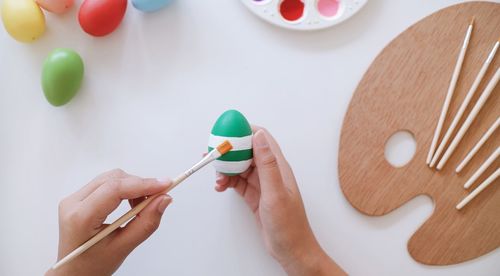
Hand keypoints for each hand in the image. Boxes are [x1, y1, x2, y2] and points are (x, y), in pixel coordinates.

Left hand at [46, 169, 172, 275]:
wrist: (73, 272)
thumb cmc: (92, 265)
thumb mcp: (123, 248)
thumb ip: (146, 223)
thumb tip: (163, 200)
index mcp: (80, 218)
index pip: (114, 189)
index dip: (143, 184)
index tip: (165, 184)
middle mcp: (73, 203)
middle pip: (114, 179)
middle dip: (140, 185)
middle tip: (158, 197)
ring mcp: (74, 198)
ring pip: (111, 178)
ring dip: (133, 186)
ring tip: (143, 205)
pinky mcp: (80, 197)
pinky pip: (107, 183)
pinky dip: (125, 188)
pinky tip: (131, 203)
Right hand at [215, 127, 345, 275]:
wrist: (291, 249)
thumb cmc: (289, 224)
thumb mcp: (275, 192)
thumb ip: (266, 164)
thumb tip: (258, 136)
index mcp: (278, 166)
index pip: (261, 139)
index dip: (244, 132)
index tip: (227, 131)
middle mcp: (270, 172)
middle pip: (246, 152)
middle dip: (229, 151)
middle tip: (212, 154)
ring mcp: (262, 184)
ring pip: (239, 167)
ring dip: (226, 169)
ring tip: (217, 178)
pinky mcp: (255, 195)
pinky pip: (237, 182)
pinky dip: (227, 182)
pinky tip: (220, 187)